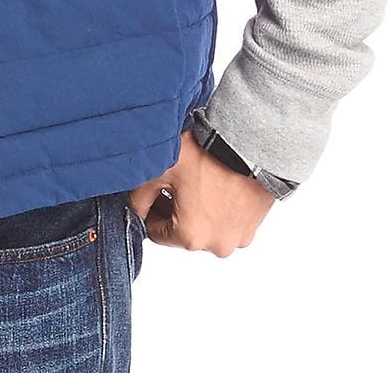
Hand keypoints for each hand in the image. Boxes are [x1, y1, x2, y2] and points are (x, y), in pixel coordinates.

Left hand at [128, 126, 275, 257]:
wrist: (250, 143)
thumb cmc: (209, 155)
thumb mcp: (162, 170)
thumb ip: (140, 196)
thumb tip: (136, 209)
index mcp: (190, 237)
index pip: (155, 232)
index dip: (151, 210)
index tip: (156, 193)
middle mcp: (216, 245)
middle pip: (182, 231)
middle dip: (176, 209)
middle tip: (178, 182)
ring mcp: (238, 237)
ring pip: (206, 226)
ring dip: (200, 210)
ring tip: (200, 180)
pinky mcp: (253, 226)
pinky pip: (229, 221)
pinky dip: (221, 208)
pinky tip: (218, 184)